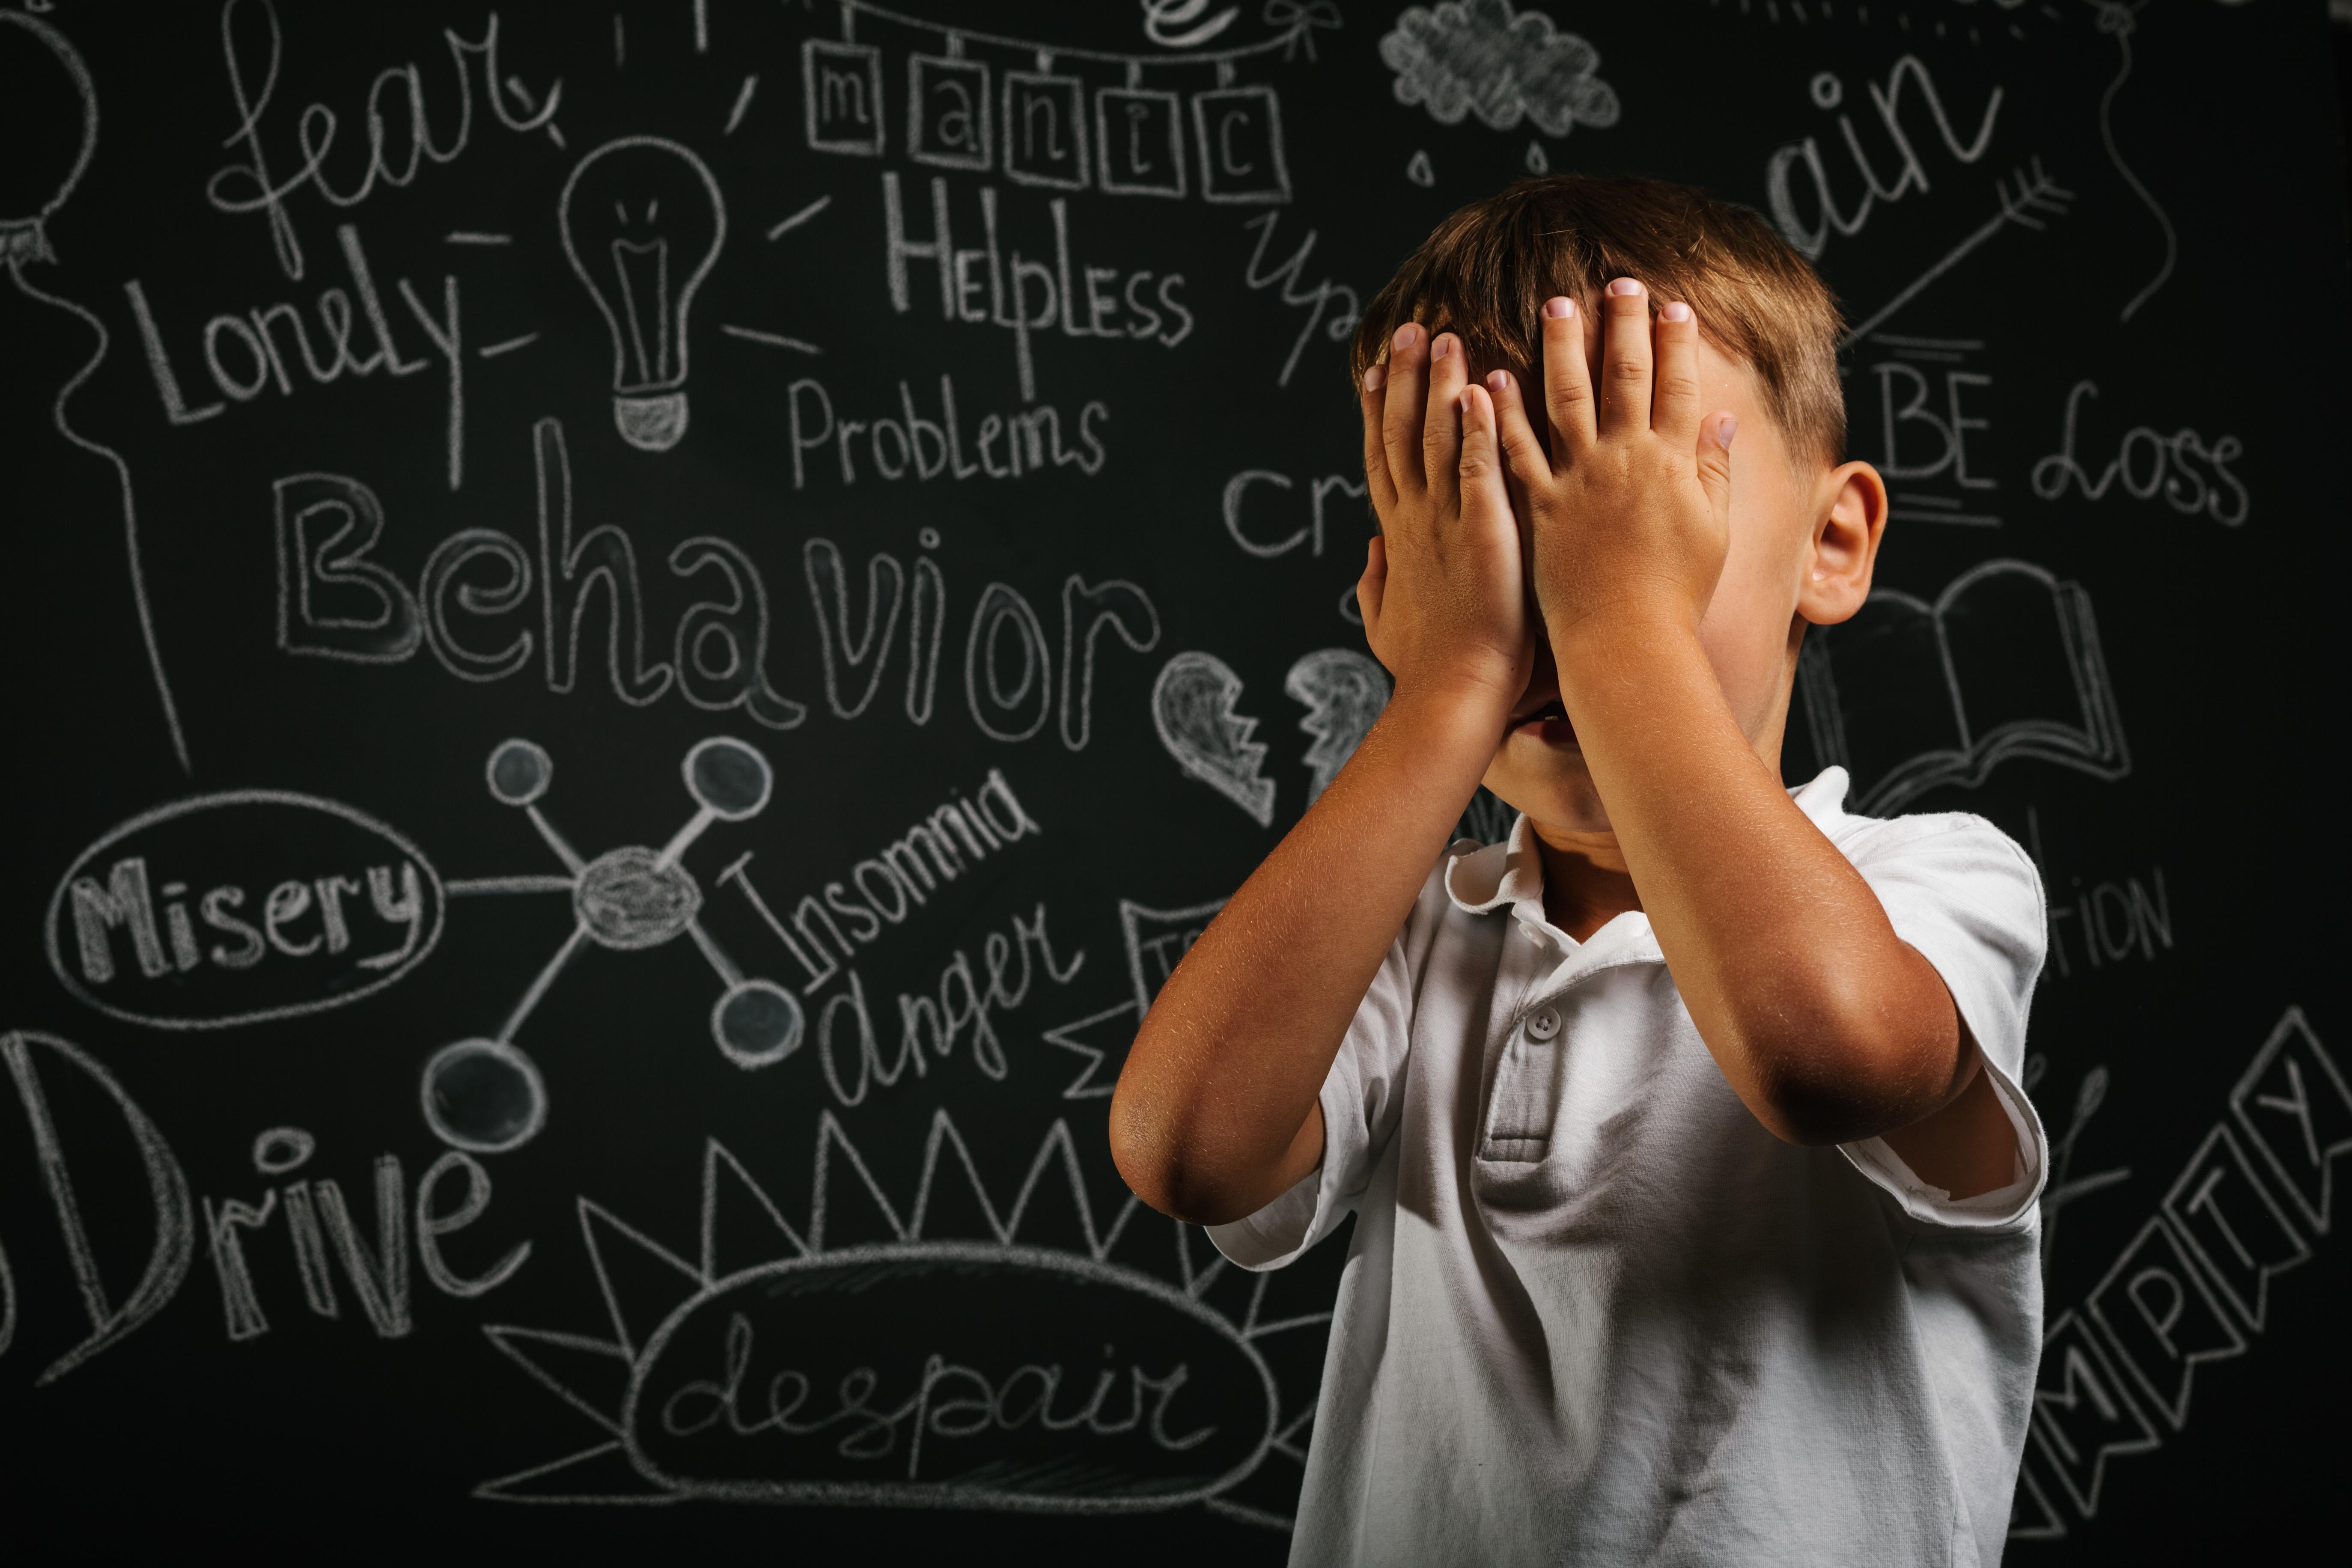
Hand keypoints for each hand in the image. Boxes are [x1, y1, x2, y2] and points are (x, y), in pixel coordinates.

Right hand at [1356, 323, 1533, 713]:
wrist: (1451, 696)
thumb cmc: (1426, 670)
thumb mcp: (1386, 624)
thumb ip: (1374, 584)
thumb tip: (1368, 554)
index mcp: (1398, 536)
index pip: (1385, 459)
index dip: (1379, 413)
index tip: (1376, 371)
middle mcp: (1415, 520)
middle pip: (1404, 434)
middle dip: (1404, 379)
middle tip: (1410, 329)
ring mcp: (1446, 523)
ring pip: (1439, 440)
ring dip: (1440, 386)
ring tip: (1445, 338)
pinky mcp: (1483, 533)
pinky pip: (1479, 469)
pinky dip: (1479, 429)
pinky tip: (1483, 389)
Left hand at [1489, 281, 1737, 649]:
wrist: (1629, 642)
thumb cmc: (1676, 594)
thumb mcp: (1713, 531)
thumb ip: (1716, 471)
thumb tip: (1725, 418)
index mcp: (1671, 465)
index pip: (1677, 386)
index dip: (1676, 342)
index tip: (1671, 304)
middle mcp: (1625, 462)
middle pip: (1624, 377)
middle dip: (1621, 324)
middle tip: (1614, 281)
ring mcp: (1580, 482)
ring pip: (1568, 398)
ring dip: (1561, 347)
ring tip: (1553, 304)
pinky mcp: (1541, 507)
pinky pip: (1517, 451)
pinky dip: (1504, 414)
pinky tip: (1490, 379)